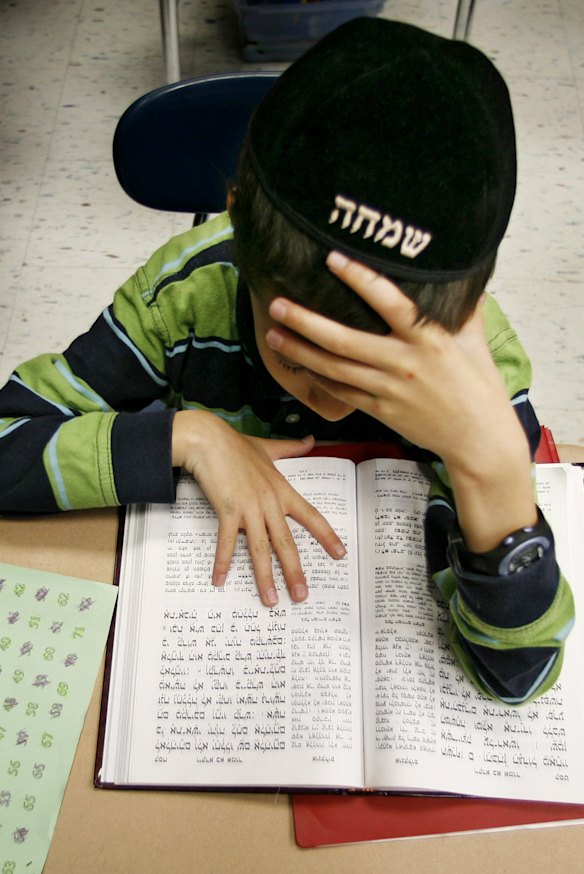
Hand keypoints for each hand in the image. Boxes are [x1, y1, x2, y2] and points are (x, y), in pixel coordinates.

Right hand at [171, 410, 345, 605]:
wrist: (209, 439)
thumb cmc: (236, 444)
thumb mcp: (268, 447)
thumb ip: (292, 448)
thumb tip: (310, 439)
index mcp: (282, 490)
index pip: (311, 517)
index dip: (327, 536)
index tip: (340, 554)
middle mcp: (270, 502)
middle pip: (286, 543)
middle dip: (295, 572)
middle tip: (302, 597)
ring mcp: (249, 508)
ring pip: (260, 549)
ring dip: (265, 577)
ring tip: (270, 600)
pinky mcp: (227, 510)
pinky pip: (226, 542)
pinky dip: (222, 562)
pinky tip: (219, 581)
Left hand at [266, 253, 536, 550]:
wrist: (478, 439)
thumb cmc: (480, 387)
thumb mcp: (475, 342)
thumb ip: (465, 307)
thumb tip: (462, 273)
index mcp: (429, 339)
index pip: (389, 301)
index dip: (358, 278)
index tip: (332, 258)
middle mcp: (403, 363)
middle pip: (343, 339)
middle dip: (305, 321)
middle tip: (278, 304)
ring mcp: (388, 389)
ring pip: (334, 368)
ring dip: (300, 351)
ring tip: (273, 333)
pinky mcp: (380, 410)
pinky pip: (341, 393)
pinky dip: (317, 379)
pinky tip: (298, 366)